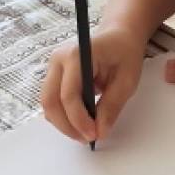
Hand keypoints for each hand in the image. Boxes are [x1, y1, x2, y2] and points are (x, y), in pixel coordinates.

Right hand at [41, 24, 144, 142]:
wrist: (118, 35)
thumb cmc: (124, 52)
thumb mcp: (127, 80)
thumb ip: (112, 106)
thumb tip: (100, 131)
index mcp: (77, 54)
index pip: (69, 94)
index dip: (79, 119)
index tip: (94, 135)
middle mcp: (58, 59)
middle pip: (51, 101)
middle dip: (67, 125)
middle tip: (87, 139)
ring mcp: (53, 66)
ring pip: (48, 103)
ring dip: (63, 123)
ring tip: (85, 133)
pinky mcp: (54, 75)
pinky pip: (52, 101)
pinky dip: (63, 115)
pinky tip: (80, 122)